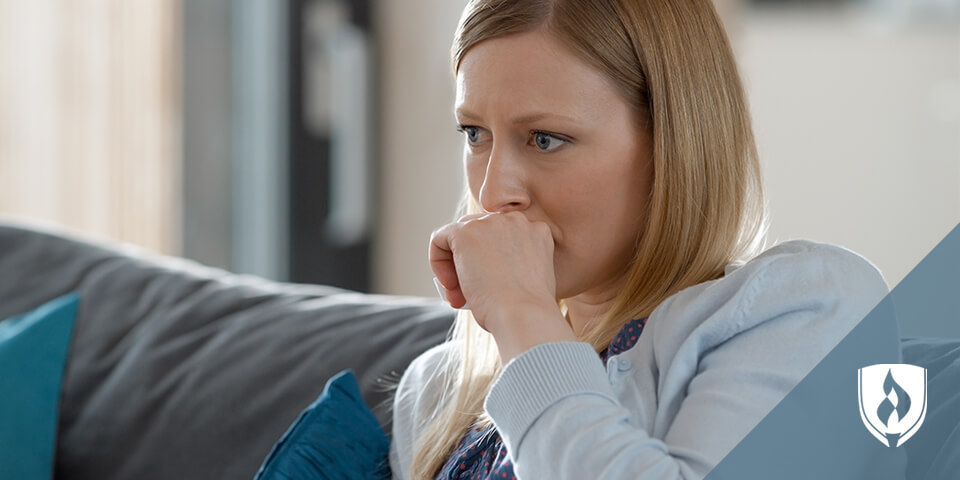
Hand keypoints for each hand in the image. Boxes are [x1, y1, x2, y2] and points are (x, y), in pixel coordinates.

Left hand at [429, 212, 575, 361]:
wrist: (524, 314)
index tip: (488, 289)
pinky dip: (438, 261)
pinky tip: (449, 285)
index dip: (490, 263)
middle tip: (468, 296)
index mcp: (536, 230)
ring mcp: (491, 223)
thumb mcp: (527, 279)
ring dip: (455, 266)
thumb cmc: (528, 309)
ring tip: (459, 296)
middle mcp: (515, 220)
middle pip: (480, 234)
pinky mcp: (465, 232)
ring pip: (459, 237)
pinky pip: (440, 239)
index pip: (502, 237)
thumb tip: (482, 271)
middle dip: (470, 264)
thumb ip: (511, 264)